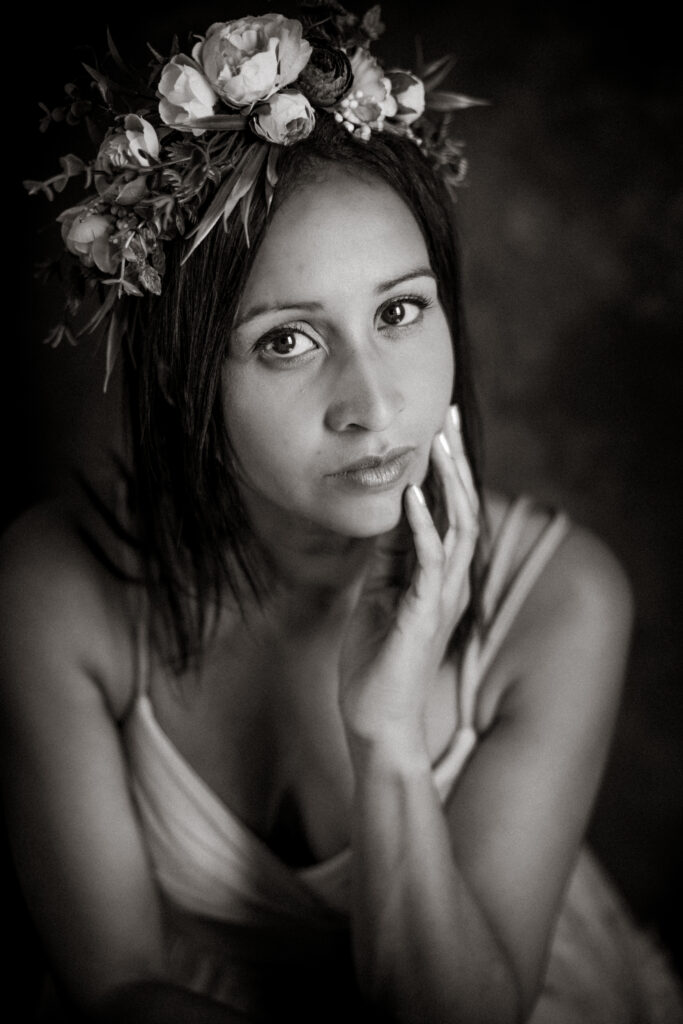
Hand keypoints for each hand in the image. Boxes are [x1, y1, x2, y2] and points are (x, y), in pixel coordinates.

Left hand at [339, 405, 479, 757]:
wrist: (375, 719)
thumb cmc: (376, 661)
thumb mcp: (378, 595)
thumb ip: (389, 559)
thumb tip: (386, 518)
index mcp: (437, 575)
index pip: (446, 512)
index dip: (444, 471)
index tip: (439, 429)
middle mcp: (448, 581)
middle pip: (462, 509)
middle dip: (455, 462)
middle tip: (450, 418)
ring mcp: (440, 597)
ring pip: (457, 528)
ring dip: (447, 485)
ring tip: (438, 445)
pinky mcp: (424, 614)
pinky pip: (429, 563)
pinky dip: (422, 527)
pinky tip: (411, 497)